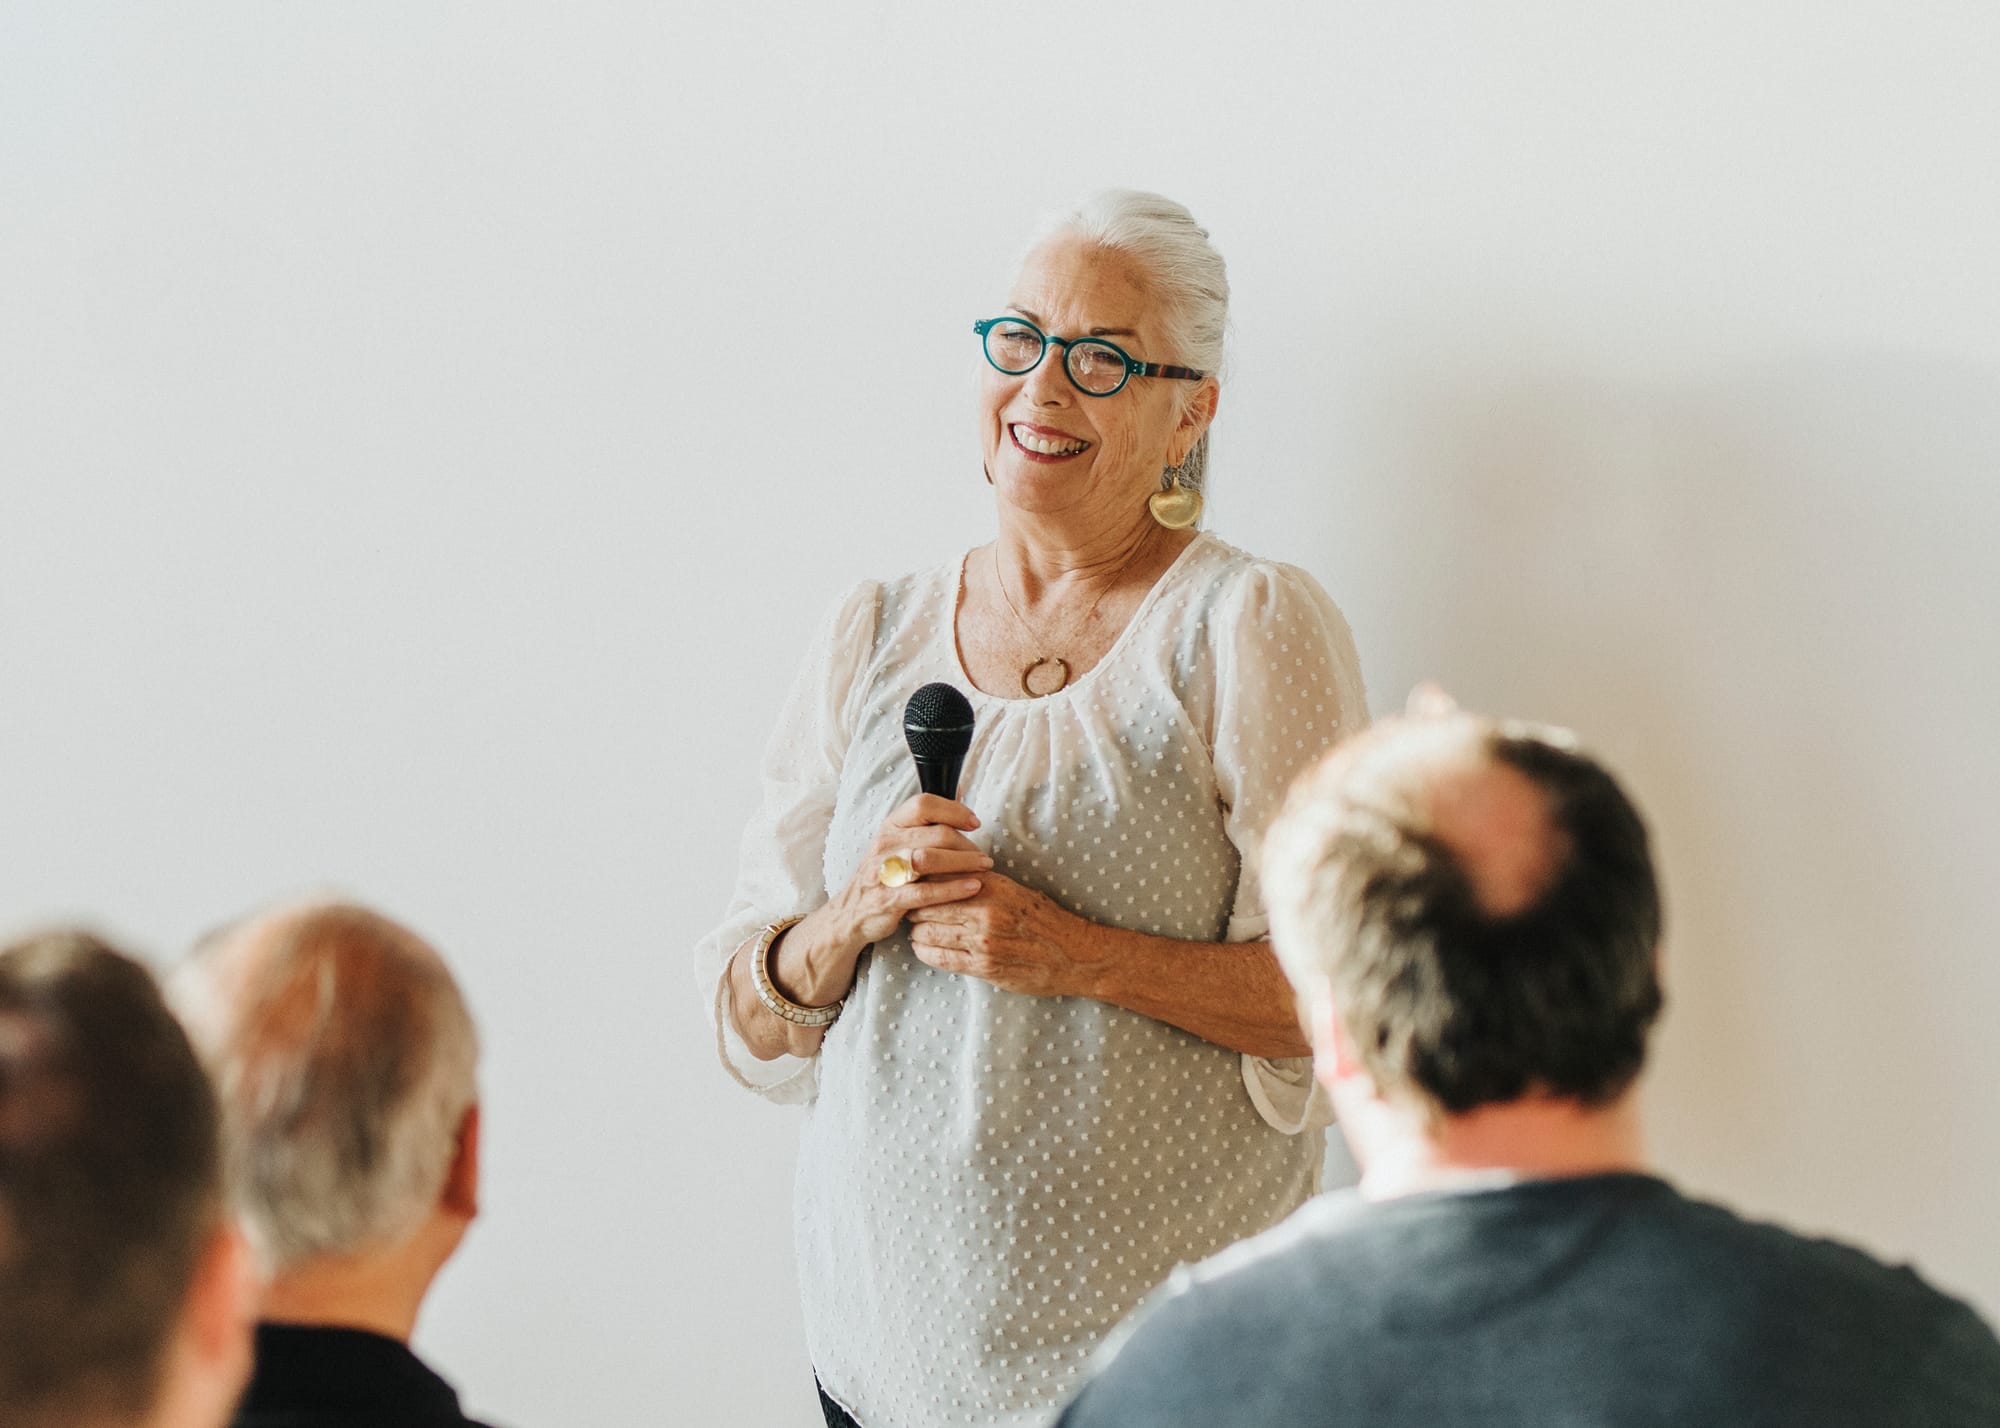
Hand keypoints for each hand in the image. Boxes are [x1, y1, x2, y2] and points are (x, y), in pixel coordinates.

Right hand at [824, 793, 991, 951]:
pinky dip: (953, 889)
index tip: (974, 822)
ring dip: (963, 862)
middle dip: (966, 844)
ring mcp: (884, 871)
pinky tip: (972, 887)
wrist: (851, 912)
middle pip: (935, 833)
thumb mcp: (898, 842)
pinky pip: (925, 892)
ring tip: (984, 867)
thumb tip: (959, 790)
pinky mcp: (888, 899)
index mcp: (891, 826)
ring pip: (930, 859)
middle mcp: (886, 844)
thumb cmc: (884, 874)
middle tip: (984, 856)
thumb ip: (927, 820)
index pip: (923, 804)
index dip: (953, 810)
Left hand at [904, 872, 1100, 997]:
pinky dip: (925, 952)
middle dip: (914, 907)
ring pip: (928, 932)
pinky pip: (939, 958)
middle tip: (909, 908)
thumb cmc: (1045, 920)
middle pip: (928, 904)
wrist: (1075, 954)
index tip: (914, 884)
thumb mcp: (1015, 891)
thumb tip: (945, 874)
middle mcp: (985, 910)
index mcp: (993, 885)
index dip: (922, 881)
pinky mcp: (984, 967)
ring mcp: (983, 940)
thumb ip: (981, 884)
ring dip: (917, 932)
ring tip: (916, 930)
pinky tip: (923, 949)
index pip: (939, 876)